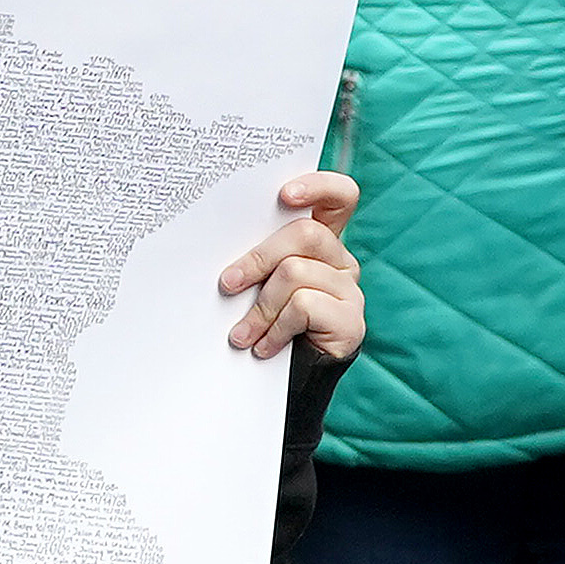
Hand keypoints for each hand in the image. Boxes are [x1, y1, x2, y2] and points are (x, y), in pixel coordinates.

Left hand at [220, 170, 362, 366]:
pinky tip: (263, 346)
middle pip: (306, 234)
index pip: (339, 197)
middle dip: (258, 258)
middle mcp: (341, 259)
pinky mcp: (351, 319)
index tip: (285, 194)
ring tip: (241, 334)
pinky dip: (274, 328)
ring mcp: (350, 289)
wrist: (289, 377)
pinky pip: (304, 307)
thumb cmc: (267, 320)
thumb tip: (213, 236)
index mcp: (321, 240)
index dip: (320, 186)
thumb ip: (257, 256)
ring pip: (296, 273)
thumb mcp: (259, 283)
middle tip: (228, 283)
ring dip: (260, 307)